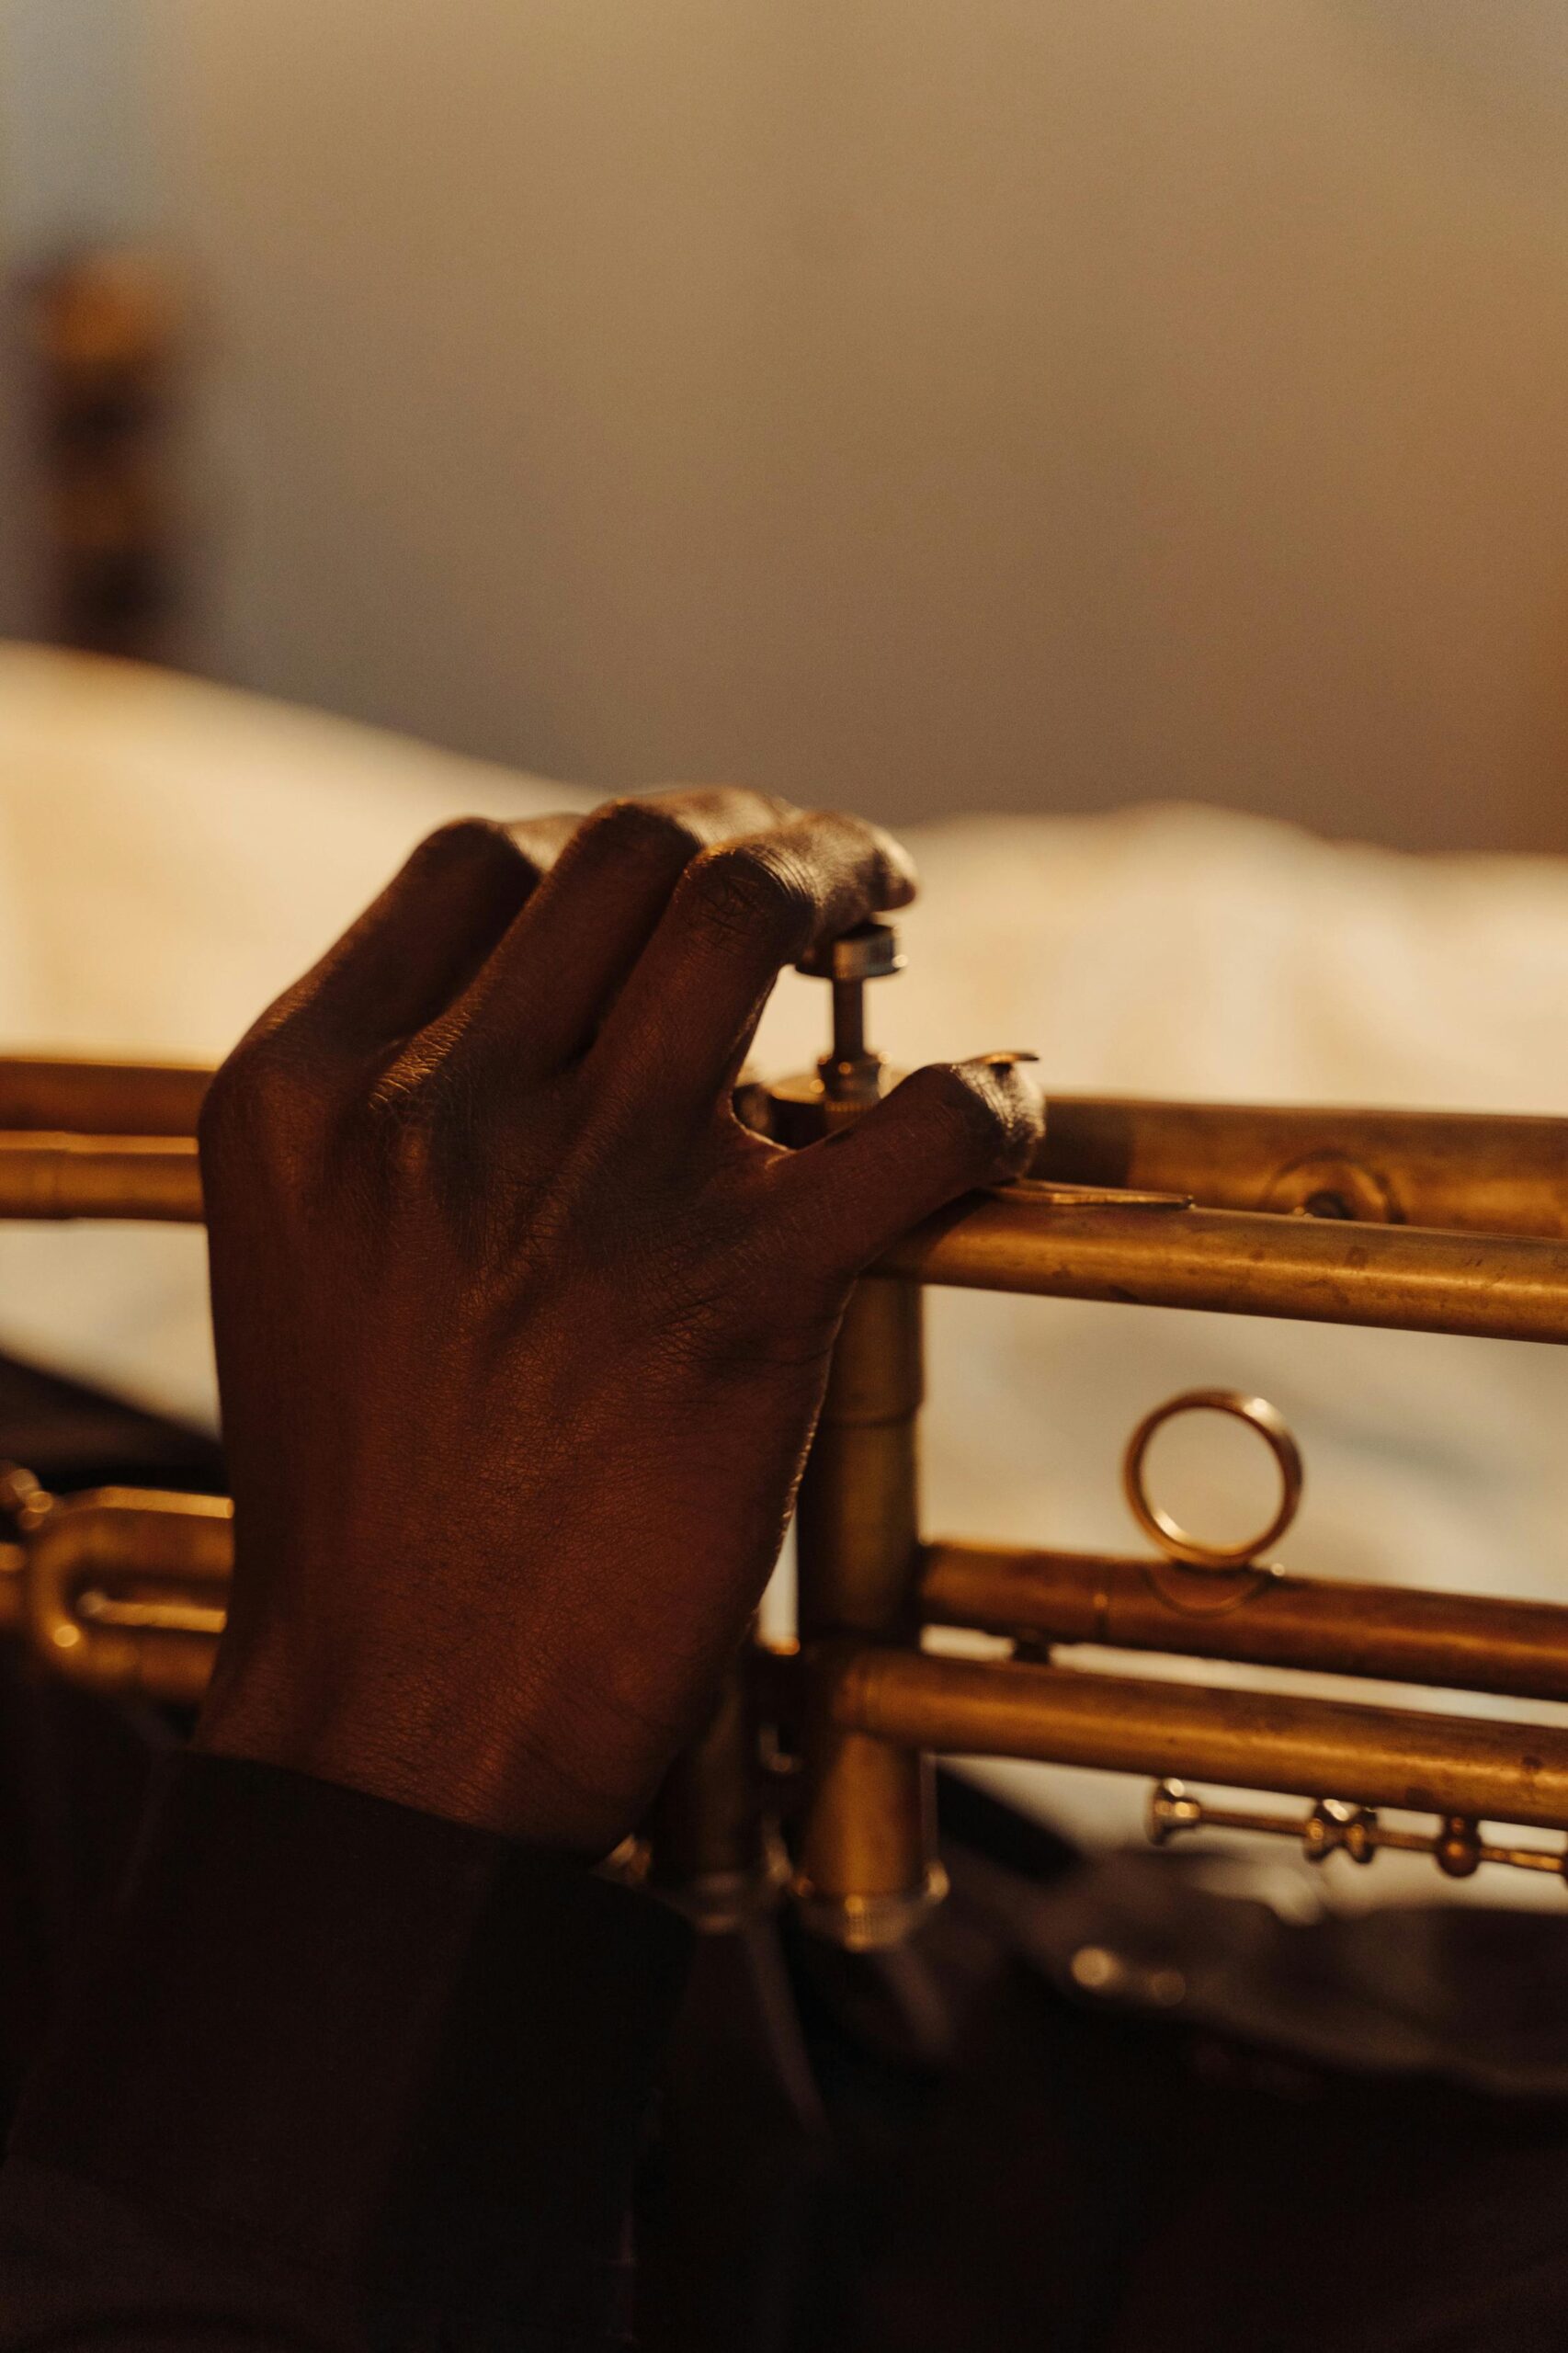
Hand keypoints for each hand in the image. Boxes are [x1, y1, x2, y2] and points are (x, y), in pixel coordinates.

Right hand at [194, 791, 1040, 1853]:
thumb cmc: (367, 1504)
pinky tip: (990, 1109)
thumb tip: (569, 1001)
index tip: (676, 871)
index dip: (604, 841)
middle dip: (750, 831)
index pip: (482, 862)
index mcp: (311, 1088)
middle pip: (635, 853)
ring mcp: (594, 1195)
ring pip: (756, 914)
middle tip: (818, 870)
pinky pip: (921, 1115)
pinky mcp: (741, 1299)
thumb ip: (402, 1110)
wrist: (401, 1727)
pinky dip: (984, 1095)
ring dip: (846, 874)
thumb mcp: (309, 1260)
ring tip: (881, 909)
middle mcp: (442, 1112)